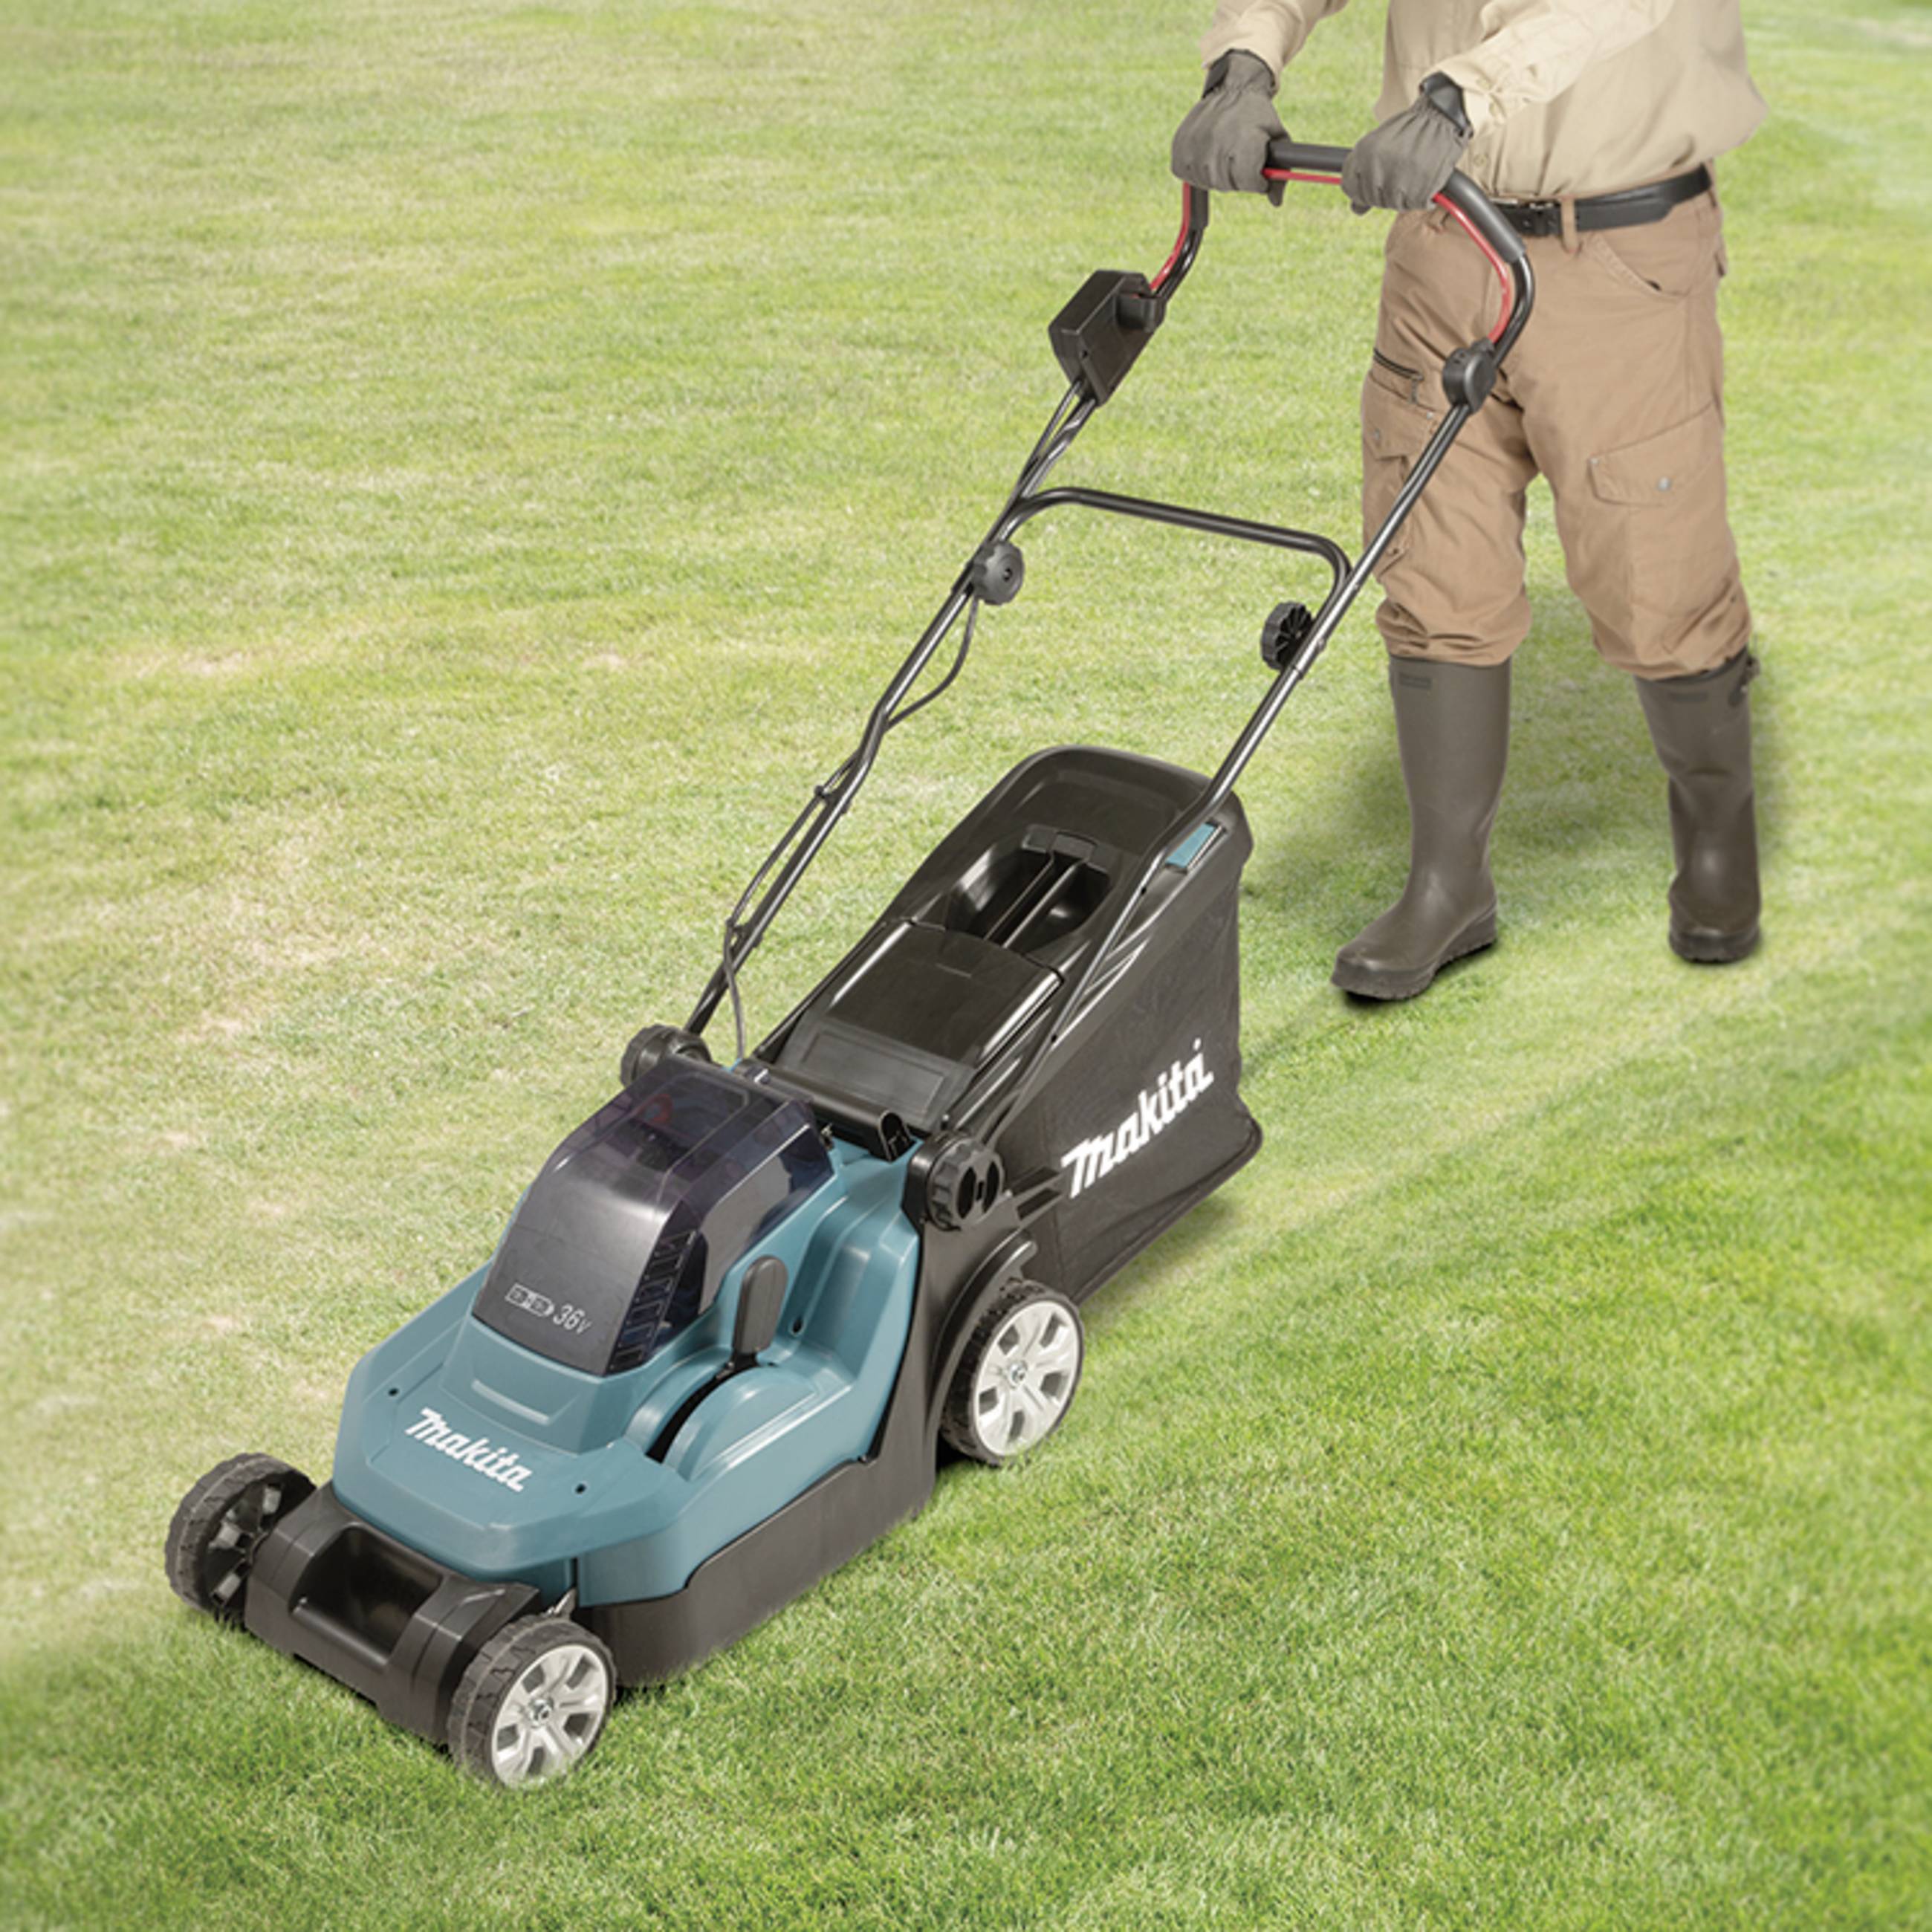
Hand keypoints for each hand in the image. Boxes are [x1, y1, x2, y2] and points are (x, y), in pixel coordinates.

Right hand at [1171, 50, 1286, 200]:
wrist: (1232, 87)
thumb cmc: (1257, 115)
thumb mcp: (1278, 138)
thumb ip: (1281, 172)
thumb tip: (1276, 202)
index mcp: (1244, 141)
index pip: (1248, 182)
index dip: (1257, 181)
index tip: (1258, 172)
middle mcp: (1217, 143)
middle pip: (1228, 185)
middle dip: (1238, 177)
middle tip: (1241, 158)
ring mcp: (1195, 145)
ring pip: (1208, 182)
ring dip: (1218, 175)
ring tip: (1225, 154)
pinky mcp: (1179, 146)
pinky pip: (1187, 174)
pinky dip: (1198, 171)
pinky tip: (1208, 155)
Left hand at [1341, 76, 1470, 214]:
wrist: (1441, 116)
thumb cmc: (1409, 132)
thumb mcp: (1379, 146)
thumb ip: (1362, 174)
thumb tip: (1355, 209)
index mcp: (1364, 153)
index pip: (1350, 188)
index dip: (1362, 189)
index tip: (1376, 181)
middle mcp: (1377, 167)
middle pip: (1373, 199)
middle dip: (1386, 191)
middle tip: (1402, 172)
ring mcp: (1398, 179)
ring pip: (1394, 204)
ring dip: (1405, 195)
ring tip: (1414, 172)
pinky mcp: (1420, 187)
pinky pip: (1415, 203)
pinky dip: (1422, 196)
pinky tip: (1425, 177)